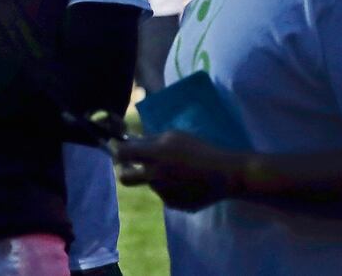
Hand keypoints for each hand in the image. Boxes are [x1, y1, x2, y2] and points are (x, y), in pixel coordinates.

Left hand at [116, 132, 244, 211]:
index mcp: (155, 155)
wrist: (225, 174)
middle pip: (125, 178)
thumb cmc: (200, 148)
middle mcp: (155, 176)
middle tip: (129, 166)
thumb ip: (150, 140)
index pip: (123, 154)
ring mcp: (163, 193)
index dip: (116, 151)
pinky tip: (187, 182)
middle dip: (124, 171)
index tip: (117, 149)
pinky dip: (171, 187)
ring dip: (156, 176)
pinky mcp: (173, 204)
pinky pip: (165, 193)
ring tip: (179, 170)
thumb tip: (130, 142)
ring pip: (150, 183)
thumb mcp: (174, 136)